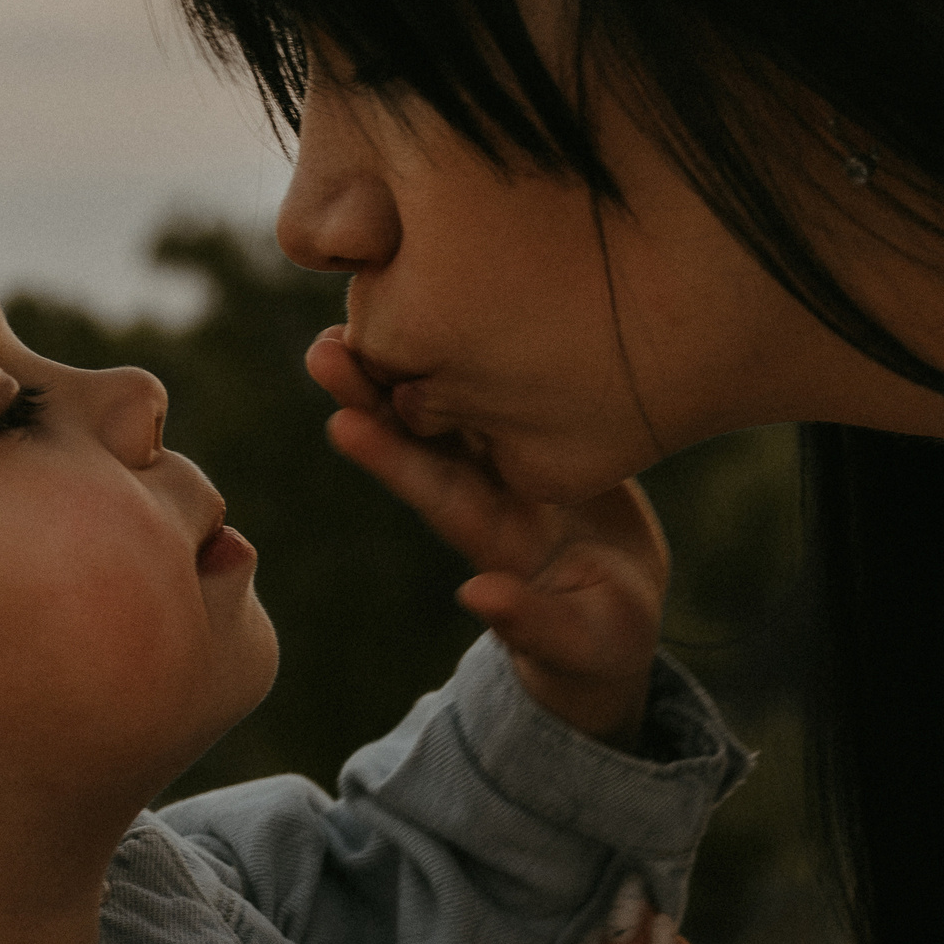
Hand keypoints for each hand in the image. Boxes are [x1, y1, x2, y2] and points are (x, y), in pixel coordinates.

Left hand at [308, 327, 668, 746]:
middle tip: (323, 348)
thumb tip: (477, 596)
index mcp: (495, 541)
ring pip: (451, 403)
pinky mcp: (541, 435)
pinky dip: (473, 350)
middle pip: (424, 440)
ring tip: (350, 313)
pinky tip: (446, 299)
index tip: (341, 426)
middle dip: (373, 396)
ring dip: (403, 362)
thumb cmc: (598, 642)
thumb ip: (533, 624)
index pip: (436, 495)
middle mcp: (488, 492)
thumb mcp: (580, 644)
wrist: (619, 610)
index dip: (392, 460)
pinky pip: (502, 385)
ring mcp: (510, 461)